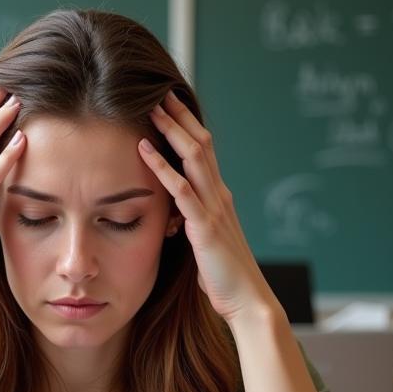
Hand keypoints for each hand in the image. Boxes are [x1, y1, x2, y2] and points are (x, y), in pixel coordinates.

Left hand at [138, 92, 275, 324]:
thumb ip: (193, 223)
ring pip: (193, 157)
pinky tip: (144, 149)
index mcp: (219, 198)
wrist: (248, 301)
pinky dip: (162, 166)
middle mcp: (219, 196)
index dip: (187, 126)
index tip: (168, 104)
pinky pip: (182, 189)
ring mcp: (214, 208)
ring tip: (150, 107)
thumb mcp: (205, 243)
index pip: (203, 152)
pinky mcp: (205, 227)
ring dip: (170, 130)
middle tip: (158, 89)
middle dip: (179, 115)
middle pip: (200, 143)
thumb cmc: (225, 278)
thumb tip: (176, 217)